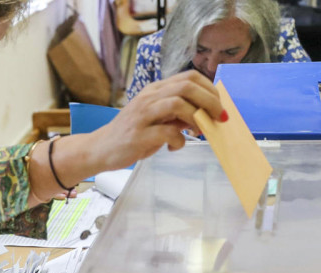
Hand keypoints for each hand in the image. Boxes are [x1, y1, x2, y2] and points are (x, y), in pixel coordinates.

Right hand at [89, 70, 222, 170]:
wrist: (101, 148)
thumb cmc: (133, 133)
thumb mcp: (157, 118)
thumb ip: (178, 113)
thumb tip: (206, 113)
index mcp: (155, 90)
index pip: (189, 77)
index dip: (210, 89)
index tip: (218, 105)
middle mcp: (149, 97)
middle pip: (187, 87)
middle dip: (210, 101)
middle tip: (219, 117)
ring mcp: (142, 115)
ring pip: (178, 104)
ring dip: (197, 118)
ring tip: (199, 132)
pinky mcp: (138, 135)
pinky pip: (167, 132)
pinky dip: (179, 141)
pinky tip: (175, 147)